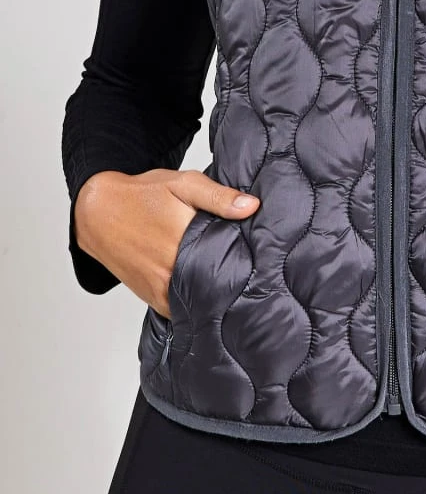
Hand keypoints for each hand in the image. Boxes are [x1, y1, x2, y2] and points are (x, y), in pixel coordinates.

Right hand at [73, 168, 259, 318]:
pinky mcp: (150, 297)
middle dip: (231, 282)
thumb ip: (219, 197)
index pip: (225, 263)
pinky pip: (177, 310)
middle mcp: (169, 270)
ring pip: (195, 302)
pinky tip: (204, 292)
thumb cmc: (142, 194)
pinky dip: (191, 304)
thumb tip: (252, 207)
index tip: (260, 266)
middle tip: (249, 277)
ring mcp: (158, 288)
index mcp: (183, 241)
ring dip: (211, 296)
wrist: (98, 211)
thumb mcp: (184, 184)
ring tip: (230, 286)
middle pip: (212, 286)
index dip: (244, 265)